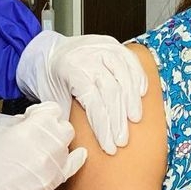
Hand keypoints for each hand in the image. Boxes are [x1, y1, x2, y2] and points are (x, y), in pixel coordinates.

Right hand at [0, 102, 87, 189]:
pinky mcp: (53, 182)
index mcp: (32, 128)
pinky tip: (77, 154)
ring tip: (40, 149)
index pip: (52, 110)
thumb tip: (28, 122)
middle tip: (39, 132)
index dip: (41, 112)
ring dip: (56, 144)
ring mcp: (53, 165)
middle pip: (64, 127)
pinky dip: (76, 158)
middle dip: (52, 127)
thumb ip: (17, 123)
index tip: (34, 116)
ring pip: (67, 145)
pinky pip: (74, 166)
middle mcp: (47, 145)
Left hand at [15, 31, 147, 154]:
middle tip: (122, 140)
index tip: (109, 145)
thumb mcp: (52, 98)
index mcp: (70, 68)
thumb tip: (80, 144)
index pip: (93, 100)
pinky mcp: (113, 44)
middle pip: (111, 90)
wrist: (49, 54)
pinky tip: (141, 94)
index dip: (103, 125)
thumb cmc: (51, 78)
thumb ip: (67, 118)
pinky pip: (131, 60)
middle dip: (118, 119)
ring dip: (132, 101)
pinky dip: (138, 78)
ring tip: (134, 120)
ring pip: (124, 75)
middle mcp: (88, 55)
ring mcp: (102, 47)